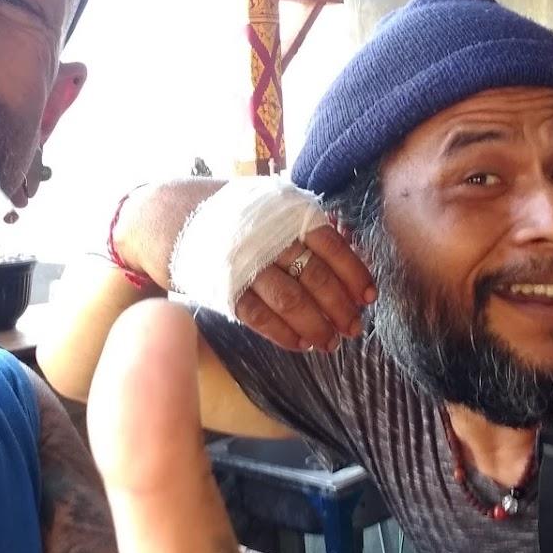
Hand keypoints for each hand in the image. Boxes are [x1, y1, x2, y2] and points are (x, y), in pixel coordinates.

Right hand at [232, 223, 376, 352]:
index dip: (354, 274)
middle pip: (315, 277)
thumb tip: (356, 261)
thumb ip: (312, 230)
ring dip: (315, 326)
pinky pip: (259, 317)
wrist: (183, 217)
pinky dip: (283, 334)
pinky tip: (300, 343)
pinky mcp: (225, 289)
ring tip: (330, 343)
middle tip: (354, 328)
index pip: (332, 246)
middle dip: (339, 307)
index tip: (369, 297)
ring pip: (290, 301)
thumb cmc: (244, 216)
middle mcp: (269, 239)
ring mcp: (246, 265)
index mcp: (289, 215)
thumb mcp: (279, 209)